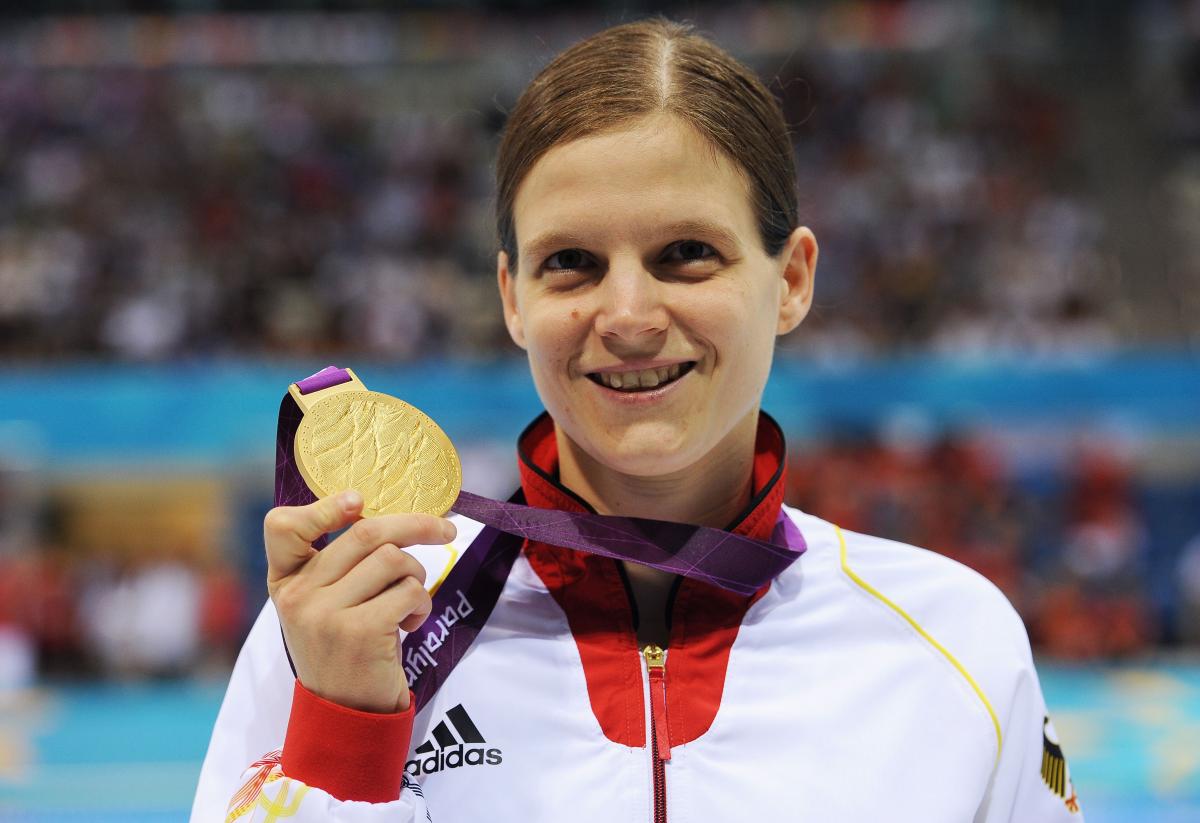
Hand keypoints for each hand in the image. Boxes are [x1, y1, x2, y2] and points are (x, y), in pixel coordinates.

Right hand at [263, 490, 455, 712]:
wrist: (346, 716)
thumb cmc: (345, 650)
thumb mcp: (325, 605)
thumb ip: (340, 564)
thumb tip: (392, 514)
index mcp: (285, 581)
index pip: (282, 526)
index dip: (322, 506)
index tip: (359, 502)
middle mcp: (298, 595)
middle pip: (365, 532)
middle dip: (415, 525)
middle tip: (446, 530)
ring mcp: (325, 613)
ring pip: (393, 558)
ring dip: (417, 575)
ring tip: (410, 601)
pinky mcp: (359, 632)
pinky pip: (409, 591)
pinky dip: (421, 603)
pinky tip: (410, 624)